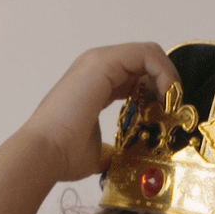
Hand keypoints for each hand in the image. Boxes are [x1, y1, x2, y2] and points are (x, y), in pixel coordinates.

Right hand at [18, 43, 178, 183]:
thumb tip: (117, 160)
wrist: (43, 154)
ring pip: (148, 53)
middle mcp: (94, 68)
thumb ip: (109, 150)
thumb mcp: (95, 154)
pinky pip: (146, 54)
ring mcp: (98, 62)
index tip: (163, 117)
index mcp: (92, 86)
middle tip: (171, 109)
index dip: (154, 93)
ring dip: (167, 77)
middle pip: (143, 62)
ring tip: (170, 103)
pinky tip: (164, 97)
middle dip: (164, 82)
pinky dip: (163, 72)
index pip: (133, 77)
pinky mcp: (103, 63)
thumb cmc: (62, 156)